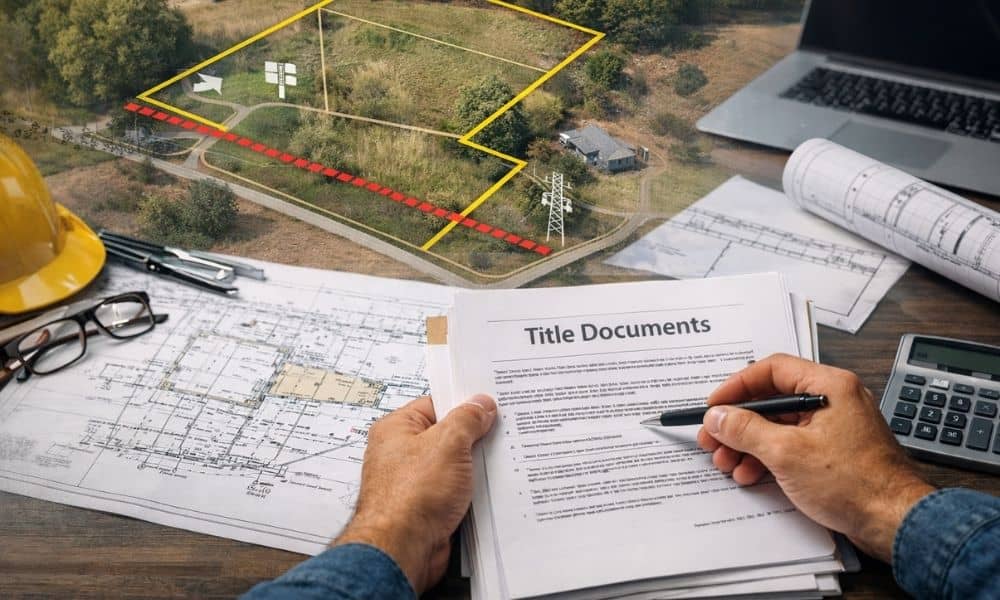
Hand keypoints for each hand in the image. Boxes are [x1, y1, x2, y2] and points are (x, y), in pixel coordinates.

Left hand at [334, 394, 496, 593]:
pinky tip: (491, 487)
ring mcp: (415, 482)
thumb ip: (467, 419)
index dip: (463, 403)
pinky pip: (455, 490)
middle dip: (473, 436)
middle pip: (447, 435)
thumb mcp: (447, 444)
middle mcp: (402, 454)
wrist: (403, 550)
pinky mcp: (428, 507)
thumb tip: (480, 404)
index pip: (435, 404)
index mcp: (397, 429)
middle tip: (500, 431)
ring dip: (474, 467)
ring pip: (454, 466)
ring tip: (500, 459)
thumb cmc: (411, 497)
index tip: (489, 403)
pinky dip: (471, 490)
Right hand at [696, 354, 933, 561]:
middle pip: (773, 400)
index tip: (715, 405)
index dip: (738, 386)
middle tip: (714, 438)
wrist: (895, 521)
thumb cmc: (858, 484)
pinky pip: (792, 445)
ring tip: (728, 462)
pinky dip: (768, 457)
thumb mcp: (787, 453)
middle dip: (739, 422)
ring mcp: (835, 427)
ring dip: (749, 443)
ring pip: (779, 425)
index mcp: (829, 387)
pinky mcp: (834, 452)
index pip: (772, 370)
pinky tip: (751, 473)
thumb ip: (746, 430)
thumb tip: (719, 416)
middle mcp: (834, 401)